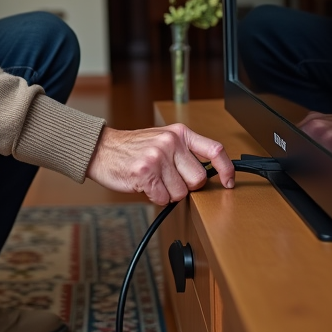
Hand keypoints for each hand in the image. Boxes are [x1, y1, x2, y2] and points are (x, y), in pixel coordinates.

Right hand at [86, 124, 234, 204]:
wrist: (102, 149)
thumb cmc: (133, 149)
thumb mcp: (163, 140)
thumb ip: (185, 153)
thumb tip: (209, 174)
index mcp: (180, 133)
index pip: (214, 150)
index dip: (226, 169)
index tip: (229, 182)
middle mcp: (171, 142)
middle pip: (198, 180)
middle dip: (185, 186)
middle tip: (169, 179)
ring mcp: (158, 156)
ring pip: (180, 193)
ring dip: (168, 193)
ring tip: (154, 180)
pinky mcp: (145, 172)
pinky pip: (163, 198)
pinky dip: (155, 197)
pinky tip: (145, 185)